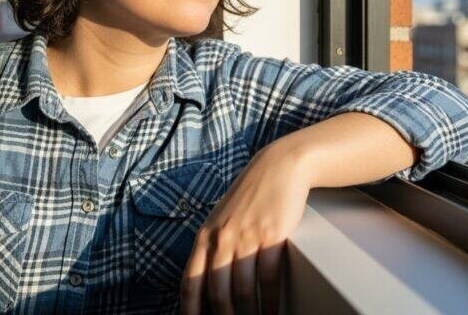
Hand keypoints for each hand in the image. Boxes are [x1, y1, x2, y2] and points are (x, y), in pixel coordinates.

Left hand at [179, 142, 310, 314]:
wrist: (278, 168)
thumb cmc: (250, 196)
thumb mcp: (221, 219)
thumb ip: (212, 246)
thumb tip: (206, 282)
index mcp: (205, 236)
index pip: (190, 282)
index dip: (189, 309)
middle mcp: (221, 238)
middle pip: (217, 292)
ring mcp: (246, 237)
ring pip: (242, 290)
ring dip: (249, 314)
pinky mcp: (271, 236)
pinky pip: (268, 279)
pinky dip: (270, 302)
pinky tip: (272, 312)